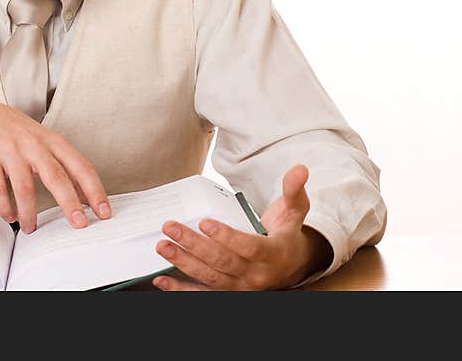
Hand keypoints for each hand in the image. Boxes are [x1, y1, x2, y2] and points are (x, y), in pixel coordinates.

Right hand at [0, 99, 111, 233]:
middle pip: (56, 176)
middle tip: (79, 224)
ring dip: (29, 213)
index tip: (103, 210)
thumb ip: (63, 166)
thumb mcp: (43, 141)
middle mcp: (33, 144)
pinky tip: (9, 215)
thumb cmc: (14, 130)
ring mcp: (10, 150)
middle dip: (70, 203)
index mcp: (52, 141)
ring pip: (25, 188)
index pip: (80, 166)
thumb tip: (85, 196)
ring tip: (31, 227)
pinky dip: (5, 207)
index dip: (94, 190)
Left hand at [152, 164, 332, 290]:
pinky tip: (161, 280)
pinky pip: (202, 293)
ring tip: (163, 246)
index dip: (227, 236)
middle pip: (222, 261)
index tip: (205, 222)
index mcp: (273, 254)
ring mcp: (240, 287)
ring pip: (209, 277)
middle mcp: (257, 275)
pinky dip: (181, 289)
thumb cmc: (285, 232)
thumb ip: (293, 189)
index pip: (249, 247)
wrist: (289, 263)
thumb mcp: (294, 210)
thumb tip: (300, 168)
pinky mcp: (227, 292)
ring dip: (183, 263)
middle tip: (170, 227)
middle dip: (194, 244)